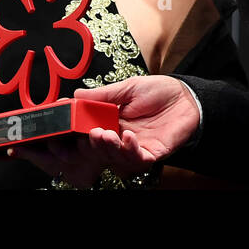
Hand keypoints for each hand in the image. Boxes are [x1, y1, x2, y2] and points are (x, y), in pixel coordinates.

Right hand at [8, 76, 199, 187]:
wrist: (187, 98)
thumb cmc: (158, 92)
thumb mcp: (126, 88)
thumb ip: (101, 95)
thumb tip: (73, 96)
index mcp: (109, 123)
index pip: (85, 133)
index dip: (73, 135)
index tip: (61, 130)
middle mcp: (119, 139)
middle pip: (97, 150)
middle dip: (90, 145)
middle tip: (87, 135)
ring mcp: (135, 149)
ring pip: (114, 158)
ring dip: (108, 148)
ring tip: (104, 134)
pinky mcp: (152, 154)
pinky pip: (138, 160)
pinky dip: (131, 150)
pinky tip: (129, 137)